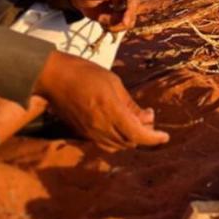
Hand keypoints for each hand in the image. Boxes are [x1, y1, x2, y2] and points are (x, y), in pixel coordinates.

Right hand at [34, 51, 168, 150]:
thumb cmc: (85, 73)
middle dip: (144, 134)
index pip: (138, 135)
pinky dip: (117, 137)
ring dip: (131, 137)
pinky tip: (119, 123)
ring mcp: (90, 132)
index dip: (154, 138)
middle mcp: (100, 126)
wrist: (53, 77)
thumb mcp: (113, 82)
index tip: (166, 136)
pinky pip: (105, 143)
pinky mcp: (82, 133)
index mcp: (110, 111)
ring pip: (118, 145)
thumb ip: (130, 103)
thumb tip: (148, 117)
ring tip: (135, 119)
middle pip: (130, 142)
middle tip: (148, 116)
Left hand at [68, 0, 138, 32]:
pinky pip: (121, 26)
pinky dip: (112, 27)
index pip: (132, 0)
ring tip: (100, 20)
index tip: (124, 22)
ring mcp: (125, 8)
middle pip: (132, 13)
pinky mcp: (120, 16)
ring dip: (115, 25)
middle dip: (121, 22)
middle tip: (104, 22)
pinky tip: (101, 22)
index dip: (130, 12)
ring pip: (128, 23)